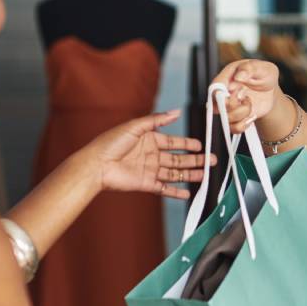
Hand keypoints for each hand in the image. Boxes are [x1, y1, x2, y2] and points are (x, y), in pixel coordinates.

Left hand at [86, 110, 215, 198]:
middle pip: (178, 158)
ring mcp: (150, 170)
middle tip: (210, 161)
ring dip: (190, 174)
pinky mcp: (146, 184)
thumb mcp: (135, 126)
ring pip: (175, 173)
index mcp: (150, 140)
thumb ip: (157, 120)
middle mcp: (152, 155)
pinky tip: (187, 193)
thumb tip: (176, 112)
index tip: (201, 145)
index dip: (188, 144)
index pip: (174, 142)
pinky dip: (176, 192)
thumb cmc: (110, 143)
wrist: (96, 165)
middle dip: (195, 160)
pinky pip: (165, 188)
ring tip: (204, 175)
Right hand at [210, 59, 279, 133]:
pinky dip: (244, 124)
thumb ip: (250, 69)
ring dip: (242, 113)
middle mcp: (224, 94)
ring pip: (226, 119)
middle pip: (217, 106)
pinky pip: (233, 128)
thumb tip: (239, 75)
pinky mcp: (235, 119)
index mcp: (226, 78)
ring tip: (250, 103)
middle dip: (235, 104)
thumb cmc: (264, 75)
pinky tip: (251, 115)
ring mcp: (228, 107)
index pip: (214, 88)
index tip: (237, 90)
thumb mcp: (262, 68)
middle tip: (246, 96)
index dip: (224, 93)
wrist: (270, 90)